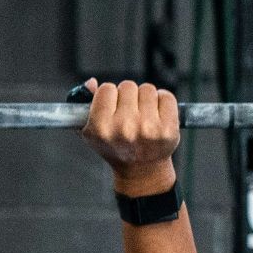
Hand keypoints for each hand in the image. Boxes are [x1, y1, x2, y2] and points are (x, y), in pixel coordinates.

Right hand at [79, 78, 179, 193]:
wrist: (141, 170)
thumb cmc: (115, 146)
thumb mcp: (92, 131)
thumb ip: (84, 104)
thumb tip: (92, 82)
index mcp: (101, 128)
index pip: (106, 89)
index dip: (110, 97)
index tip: (113, 108)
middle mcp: (124, 128)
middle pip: (127, 86)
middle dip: (128, 97)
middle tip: (129, 114)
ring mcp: (148, 129)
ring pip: (147, 89)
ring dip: (145, 99)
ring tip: (143, 116)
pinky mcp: (168, 129)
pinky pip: (167, 97)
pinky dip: (163, 102)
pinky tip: (157, 116)